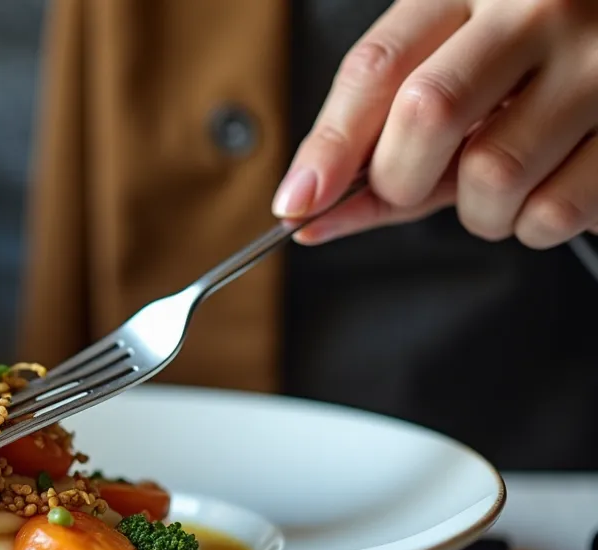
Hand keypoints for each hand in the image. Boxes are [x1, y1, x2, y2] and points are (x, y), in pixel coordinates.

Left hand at [277, 0, 597, 248]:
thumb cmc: (537, 54)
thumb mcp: (456, 60)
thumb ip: (389, 127)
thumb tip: (310, 203)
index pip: (378, 66)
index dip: (329, 144)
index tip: (298, 200)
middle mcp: (540, 8)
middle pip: (428, 113)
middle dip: (398, 181)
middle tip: (409, 190)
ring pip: (492, 174)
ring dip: (475, 213)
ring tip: (497, 187)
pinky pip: (555, 210)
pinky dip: (533, 224)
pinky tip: (547, 188)